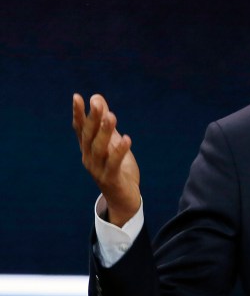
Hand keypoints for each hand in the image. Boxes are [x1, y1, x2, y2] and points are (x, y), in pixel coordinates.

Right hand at [73, 93, 140, 226]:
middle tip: (96, 102)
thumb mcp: (113, 141)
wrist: (123, 198)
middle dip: (93, 118)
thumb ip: (105, 122)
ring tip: (112, 116)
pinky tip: (127, 139)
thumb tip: (97, 98)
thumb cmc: (118, 167)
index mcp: (88, 149)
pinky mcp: (110, 179)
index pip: (81, 129)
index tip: (77, 97)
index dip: (78, 113)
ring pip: (100, 149)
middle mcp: (89, 158)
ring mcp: (98, 170)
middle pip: (89, 136)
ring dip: (105, 132)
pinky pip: (114, 164)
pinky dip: (119, 151)